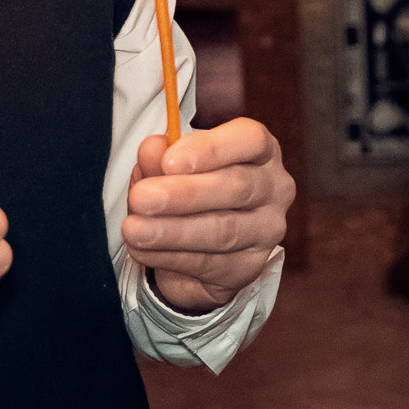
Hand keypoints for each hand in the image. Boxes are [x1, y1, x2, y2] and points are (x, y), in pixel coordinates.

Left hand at [125, 117, 293, 314]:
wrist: (198, 244)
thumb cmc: (190, 188)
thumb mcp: (170, 166)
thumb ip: (161, 157)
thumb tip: (152, 149)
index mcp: (260, 151)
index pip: (251, 140)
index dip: (211, 148)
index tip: (170, 160)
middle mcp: (273, 188)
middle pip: (237, 187)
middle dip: (183, 194)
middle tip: (141, 198)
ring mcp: (266, 231)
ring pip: (223, 231)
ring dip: (172, 231)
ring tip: (134, 229)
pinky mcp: (248, 268)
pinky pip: (209, 264)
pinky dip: (170, 256)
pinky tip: (143, 249)